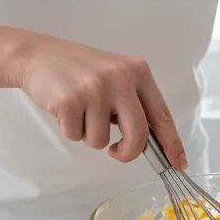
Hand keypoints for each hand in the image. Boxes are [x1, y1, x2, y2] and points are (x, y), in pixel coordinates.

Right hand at [14, 32, 186, 165]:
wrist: (41, 56)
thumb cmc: (79, 72)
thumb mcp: (115, 78)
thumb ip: (132, 105)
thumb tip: (146, 142)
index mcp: (138, 72)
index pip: (162, 115)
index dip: (172, 143)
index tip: (178, 163)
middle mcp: (121, 78)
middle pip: (138, 135)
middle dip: (127, 152)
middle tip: (115, 152)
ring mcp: (96, 89)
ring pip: (101, 141)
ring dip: (89, 135)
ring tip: (80, 112)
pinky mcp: (71, 101)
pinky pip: (76, 136)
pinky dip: (70, 130)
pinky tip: (66, 109)